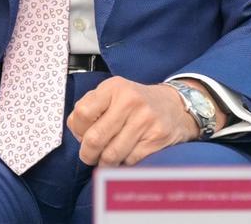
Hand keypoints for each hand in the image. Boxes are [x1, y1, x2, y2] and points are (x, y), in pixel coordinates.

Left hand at [66, 77, 200, 166]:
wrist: (174, 106)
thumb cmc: (135, 103)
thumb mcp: (111, 94)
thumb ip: (89, 108)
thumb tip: (76, 132)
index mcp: (113, 87)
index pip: (82, 113)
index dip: (78, 131)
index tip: (83, 135)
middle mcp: (130, 100)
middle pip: (94, 139)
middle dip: (88, 154)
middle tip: (90, 156)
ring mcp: (145, 119)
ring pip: (111, 155)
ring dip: (105, 162)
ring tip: (108, 157)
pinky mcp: (157, 138)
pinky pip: (129, 161)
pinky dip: (124, 163)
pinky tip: (127, 154)